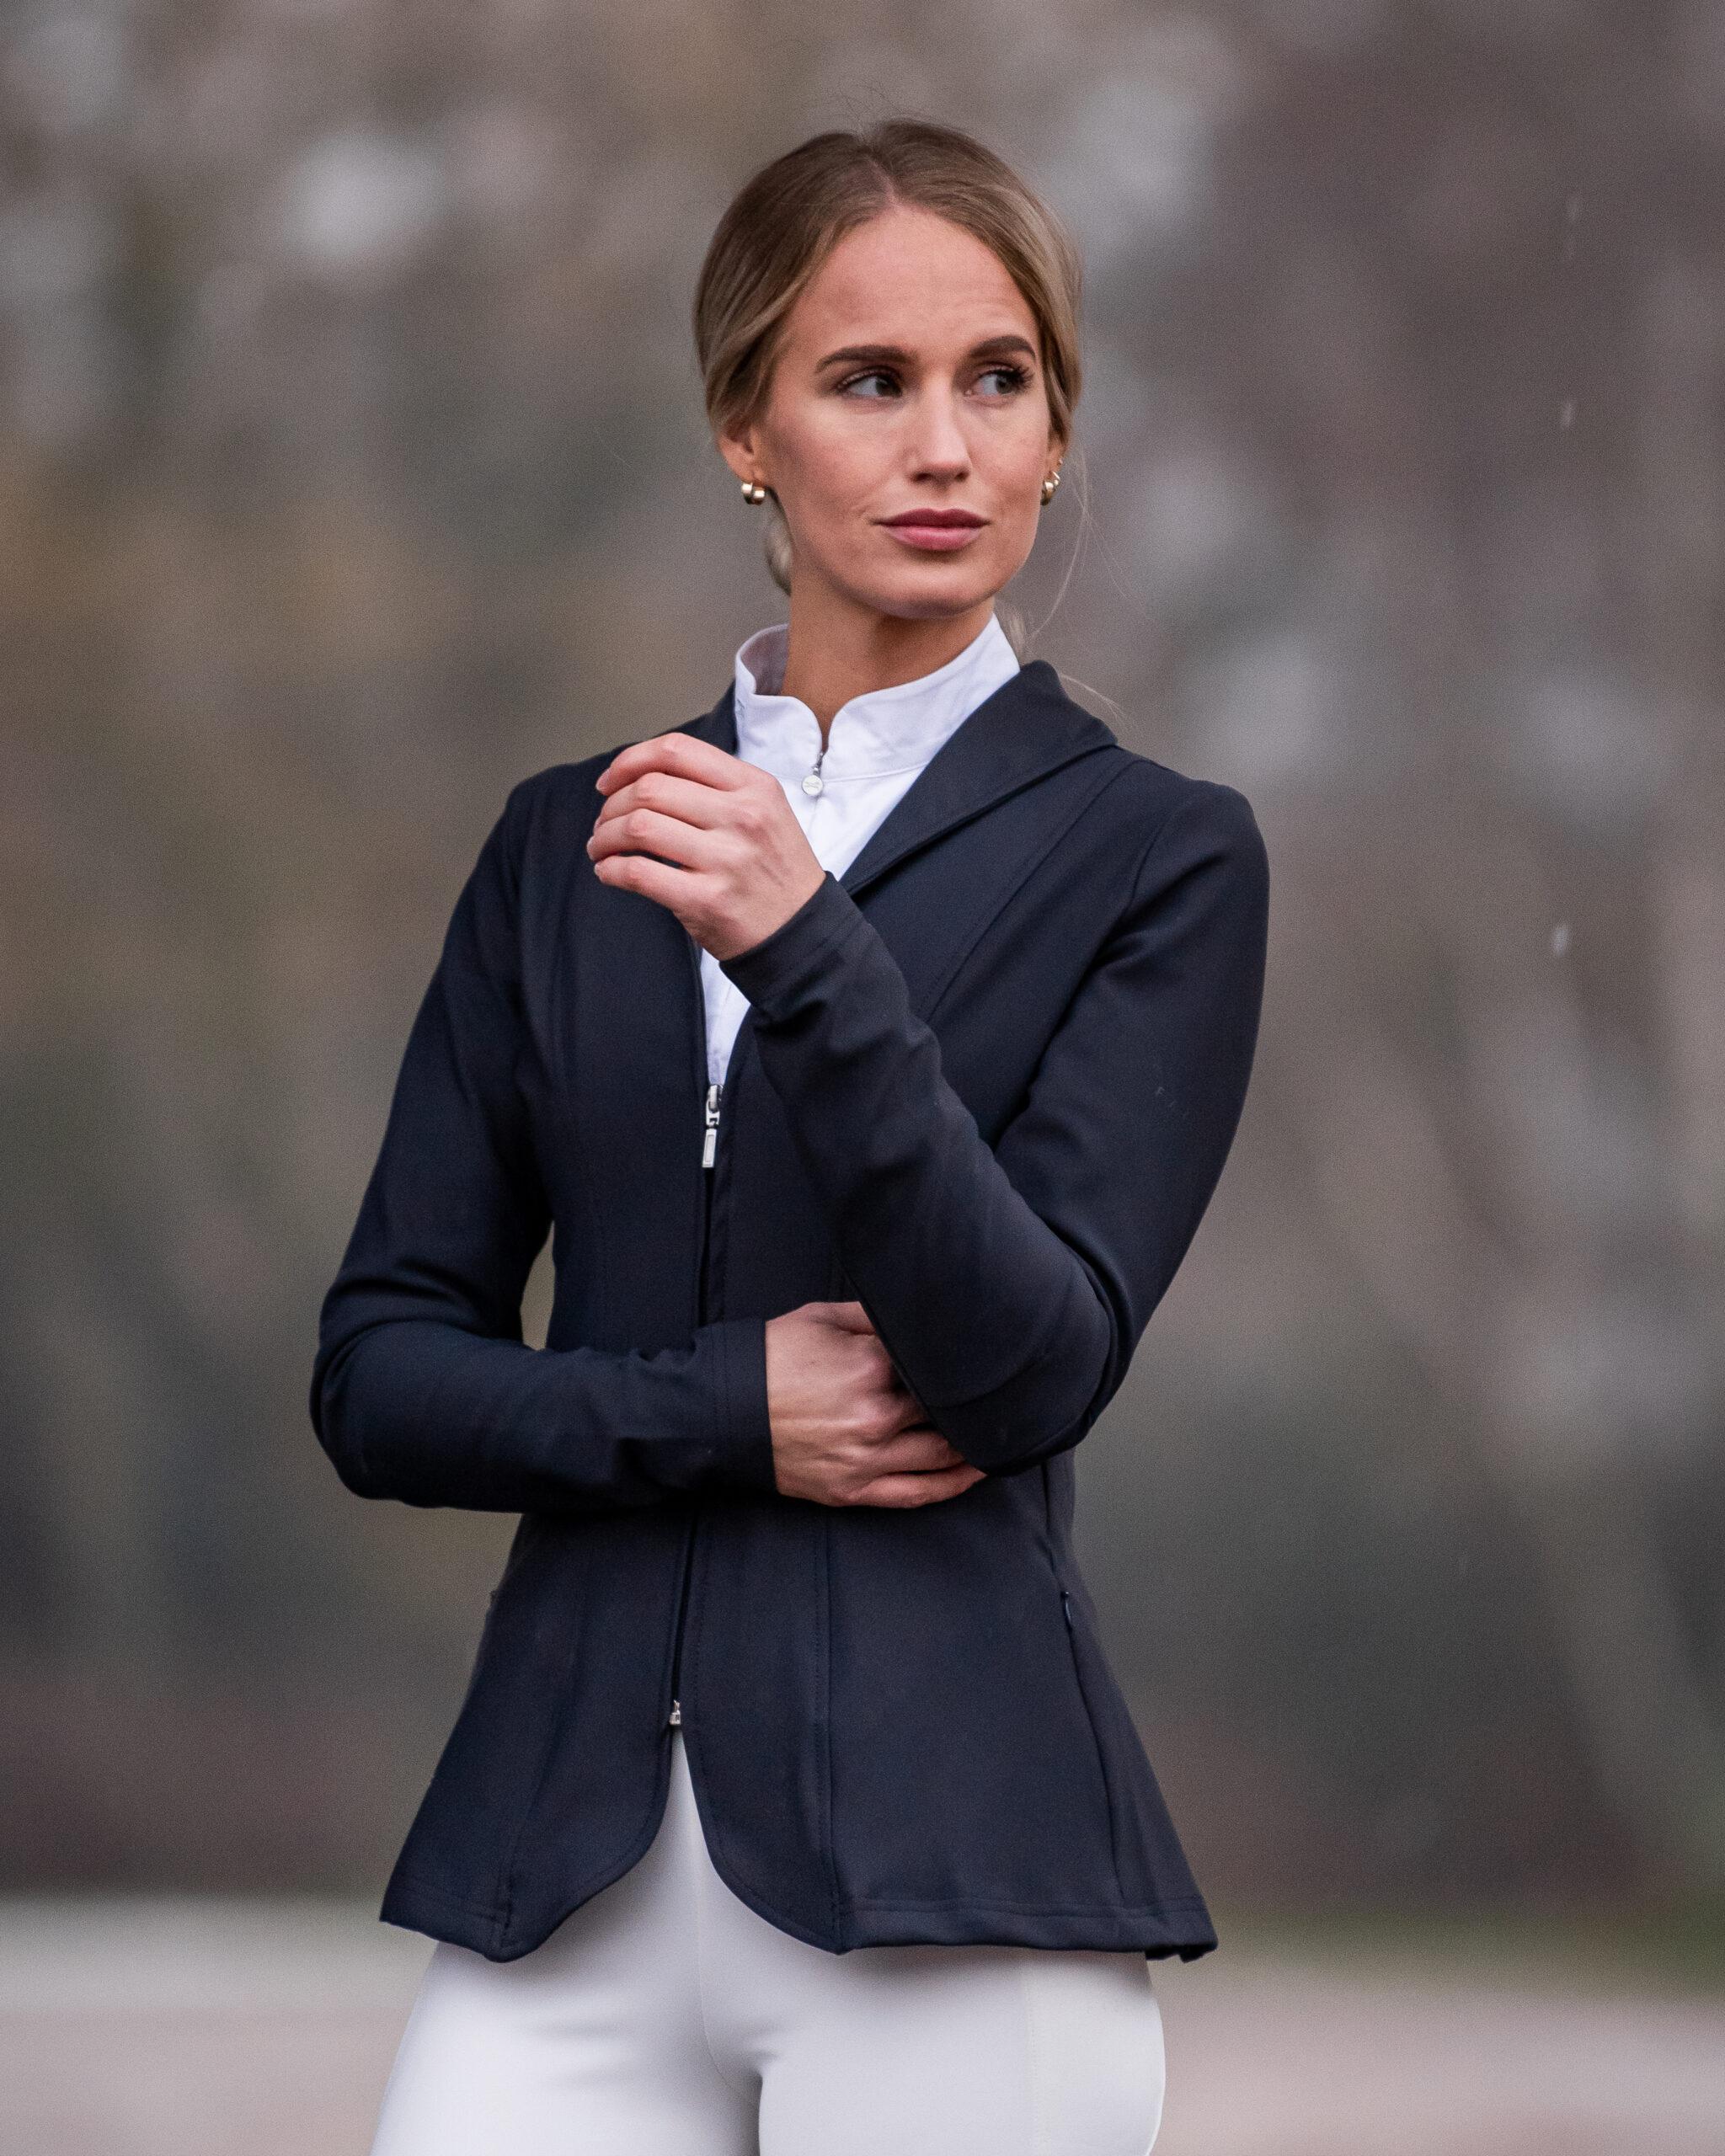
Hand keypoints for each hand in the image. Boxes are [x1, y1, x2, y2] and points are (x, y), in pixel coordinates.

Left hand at [588, 734, 825, 961]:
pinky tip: (609, 871)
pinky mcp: (706, 900)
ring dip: (605, 836)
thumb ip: (714, 788)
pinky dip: (611, 869)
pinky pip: (638, 872)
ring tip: (602, 847)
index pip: (677, 751)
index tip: (610, 781)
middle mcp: (743, 817)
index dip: (630, 761)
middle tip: (604, 822)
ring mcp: (726, 859)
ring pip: (638, 827)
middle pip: (650, 788)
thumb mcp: (765, 812)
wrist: (803, 932)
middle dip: (612, 804)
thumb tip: (641, 778)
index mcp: (754, 787)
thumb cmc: (775, 872)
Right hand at [764, 1301, 986, 1507]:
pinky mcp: (853, 1491)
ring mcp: (865, 1459)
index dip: (959, 1357)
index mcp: (870, 1367)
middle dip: (974, 1398)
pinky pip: (916, 1494)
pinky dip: (952, 1485)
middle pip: (945, 1409)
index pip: (935, 1363)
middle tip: (1002, 1387)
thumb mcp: (820, 1319)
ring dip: (975, 1445)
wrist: (718, 1411)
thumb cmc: (769, 1359)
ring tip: (1001, 1432)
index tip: (983, 1351)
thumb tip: (915, 1314)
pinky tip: (975, 1474)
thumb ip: (874, 1317)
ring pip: (942, 1456)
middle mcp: (875, 1416)